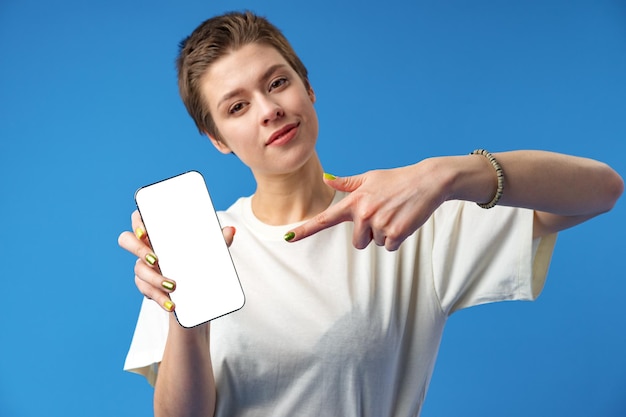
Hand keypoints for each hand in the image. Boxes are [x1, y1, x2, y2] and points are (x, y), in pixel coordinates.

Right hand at [118, 210, 236, 311]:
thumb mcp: (212, 254)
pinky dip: (159, 297)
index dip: (138, 222)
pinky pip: (145, 290)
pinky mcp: (147, 286)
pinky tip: (171, 303)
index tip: (146, 231)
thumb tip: (231, 230)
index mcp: (161, 234)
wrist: (199, 298)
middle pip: (127, 240)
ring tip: (173, 285)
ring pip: (138, 269)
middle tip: (155, 259)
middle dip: (138, 249)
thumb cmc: (201, 265)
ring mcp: (144, 268)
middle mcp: (148, 248)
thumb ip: (220, 241)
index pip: (141, 219)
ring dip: (154, 278)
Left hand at [286, 160, 447, 250]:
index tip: (288, 237)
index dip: (305, 230)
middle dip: (369, 234)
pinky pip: (390, 247)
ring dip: (385, 234)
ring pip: (375, 243)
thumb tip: (326, 178)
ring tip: (394, 214)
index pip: (325, 218)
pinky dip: (397, 239)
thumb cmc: (396, 179)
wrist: (427, 181)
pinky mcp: (396, 233)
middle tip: (383, 214)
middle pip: (357, 242)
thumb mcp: (370, 177)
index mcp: (354, 201)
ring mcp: (380, 224)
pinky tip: (404, 221)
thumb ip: (347, 183)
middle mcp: (363, 213)